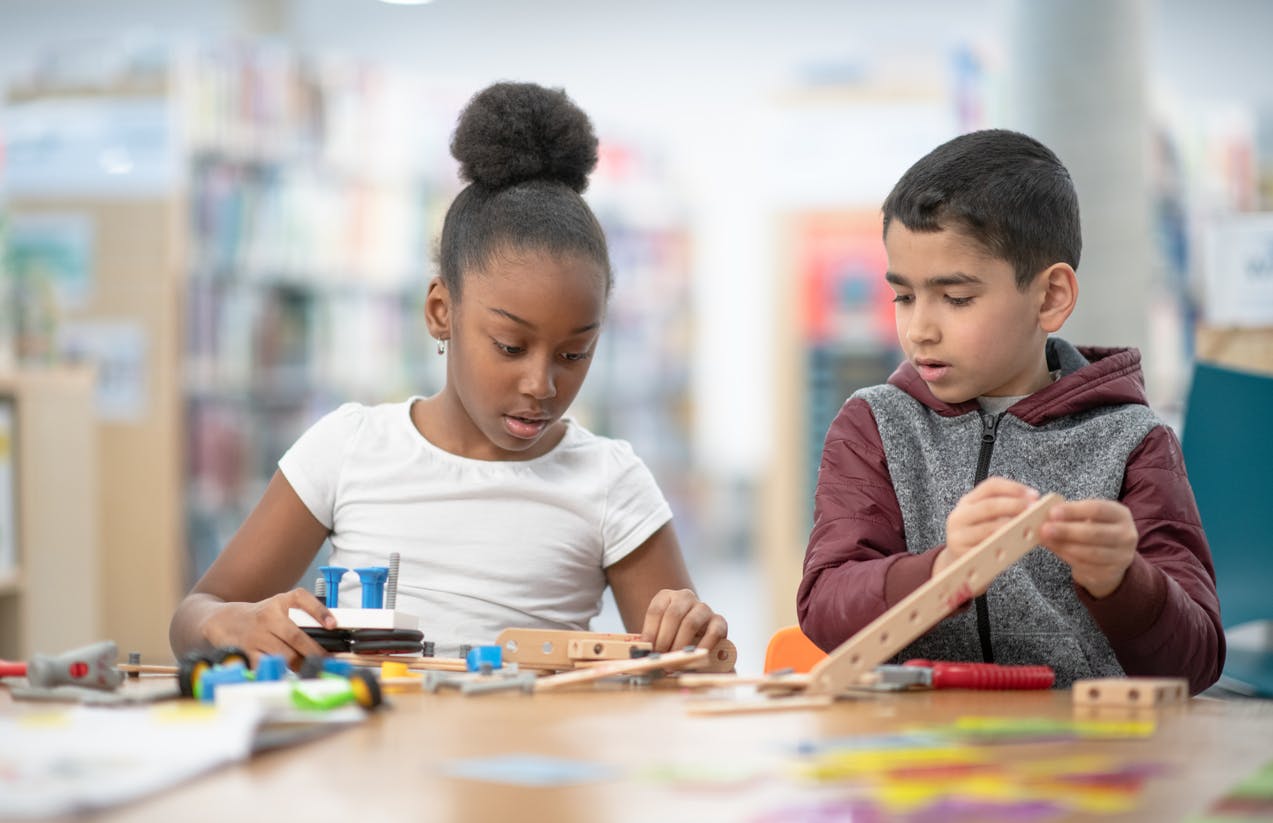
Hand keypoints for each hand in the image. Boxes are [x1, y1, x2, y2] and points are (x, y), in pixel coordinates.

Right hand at [201, 588, 334, 667]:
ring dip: (300, 665)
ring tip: (311, 670)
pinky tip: (288, 675)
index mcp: (278, 603)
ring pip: (284, 655)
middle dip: (315, 652)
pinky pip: (267, 666)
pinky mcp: (245, 653)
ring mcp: (255, 636)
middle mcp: (267, 617)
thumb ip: (301, 614)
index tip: (332, 625)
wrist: (220, 621)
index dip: (319, 612)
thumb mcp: (278, 606)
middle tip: (328, 661)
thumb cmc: (258, 617)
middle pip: (296, 637)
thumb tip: (329, 631)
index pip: (301, 599)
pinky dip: (279, 672)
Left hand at [640, 588, 727, 653]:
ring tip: (675, 661)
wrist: (697, 639)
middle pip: (673, 615)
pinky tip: (697, 657)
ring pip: (690, 623)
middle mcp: (685, 597)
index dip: (650, 631)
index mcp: (667, 597)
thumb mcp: (660, 634)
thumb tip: (640, 653)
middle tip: (660, 658)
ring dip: (680, 644)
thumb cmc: (672, 637)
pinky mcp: (719, 621)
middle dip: (665, 639)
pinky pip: (712, 632)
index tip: (647, 648)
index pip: (656, 611)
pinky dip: (703, 646)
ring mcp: (703, 608)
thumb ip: (651, 641)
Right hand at [935, 477, 1040, 588]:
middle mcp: (959, 515)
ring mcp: (958, 535)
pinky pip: (986, 549)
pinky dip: (1004, 545)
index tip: (1034, 495)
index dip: (1014, 488)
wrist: (960, 564)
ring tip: (1029, 527)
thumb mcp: (986, 519)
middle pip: (989, 505)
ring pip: (988, 529)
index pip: (991, 486)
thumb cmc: (980, 538)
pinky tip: (1017, 544)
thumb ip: (1005, 509)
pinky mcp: (962, 554)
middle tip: (1034, 510)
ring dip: (1012, 527)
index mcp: (967, 501)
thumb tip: (1034, 503)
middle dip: (1015, 506)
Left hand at [1040, 499, 1137, 597]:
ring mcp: (1121, 557)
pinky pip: (1085, 566)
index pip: (1098, 509)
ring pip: (1090, 552)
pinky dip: (1067, 557)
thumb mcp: (1085, 518)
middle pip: (1095, 533)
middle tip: (1044, 528)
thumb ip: (1066, 514)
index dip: (1073, 510)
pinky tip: (1055, 550)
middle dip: (1067, 530)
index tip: (1052, 512)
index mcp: (1120, 514)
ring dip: (1064, 546)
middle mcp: (1126, 535)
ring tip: (1046, 539)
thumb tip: (1038, 510)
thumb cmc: (1093, 530)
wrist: (1110, 558)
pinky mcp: (1111, 573)